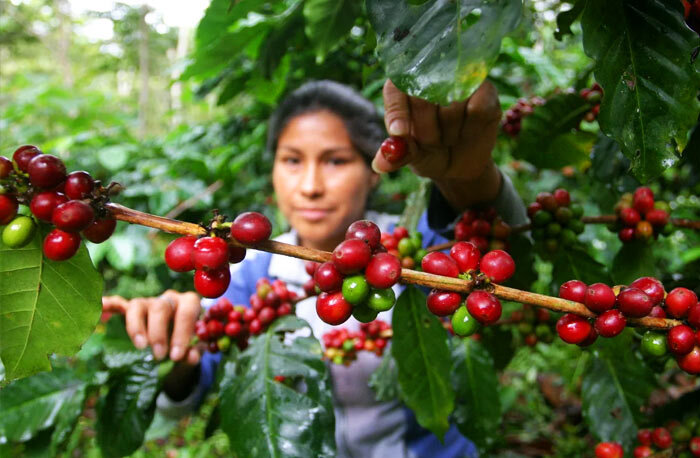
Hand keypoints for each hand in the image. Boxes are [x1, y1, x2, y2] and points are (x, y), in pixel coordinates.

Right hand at [102, 290, 201, 363]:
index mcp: (188, 303)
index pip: (187, 310)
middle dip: (159, 332)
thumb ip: (194, 351)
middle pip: (160, 307)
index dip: (182, 332)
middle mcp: (168, 298)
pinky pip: (118, 304)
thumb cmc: (187, 341)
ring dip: (136, 326)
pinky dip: (109, 305)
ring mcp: (148, 302)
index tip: (176, 355)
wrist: (178, 339)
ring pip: (137, 305)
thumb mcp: (194, 348)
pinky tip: (101, 307)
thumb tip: (190, 357)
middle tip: (159, 355)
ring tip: (140, 346)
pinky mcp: (131, 309)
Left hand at [373, 79, 502, 209]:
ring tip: (449, 138)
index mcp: (404, 88)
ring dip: (449, 132)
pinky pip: (476, 108)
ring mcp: (460, 81)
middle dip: (425, 130)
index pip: (395, 89)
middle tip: (431, 143)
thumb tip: (380, 165)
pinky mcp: (486, 91)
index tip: (398, 133)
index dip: (397, 112)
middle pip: (424, 97)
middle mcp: (431, 77)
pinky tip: (468, 132)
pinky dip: (470, 127)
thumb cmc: (428, 153)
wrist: (458, 165)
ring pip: (452, 103)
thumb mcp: (411, 157)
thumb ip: (397, 156)